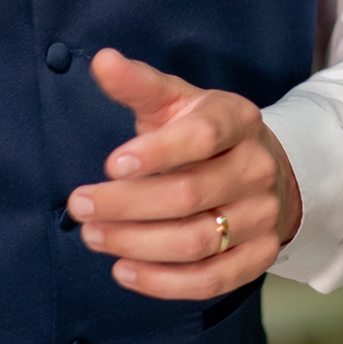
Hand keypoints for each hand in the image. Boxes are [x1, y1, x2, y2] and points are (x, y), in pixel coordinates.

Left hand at [66, 49, 301, 299]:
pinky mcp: (260, 256)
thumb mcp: (175, 99)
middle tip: (79, 204)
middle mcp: (257, 167)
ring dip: (136, 243)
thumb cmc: (203, 130)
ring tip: (92, 235)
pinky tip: (123, 270)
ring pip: (196, 241)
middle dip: (127, 204)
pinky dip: (164, 283)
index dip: (157, 153)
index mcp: (238, 119)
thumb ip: (138, 84)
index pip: (201, 137)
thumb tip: (102, 60)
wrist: (262, 167)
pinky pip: (212, 280)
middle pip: (189, 195)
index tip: (110, 164)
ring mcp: (263, 215)